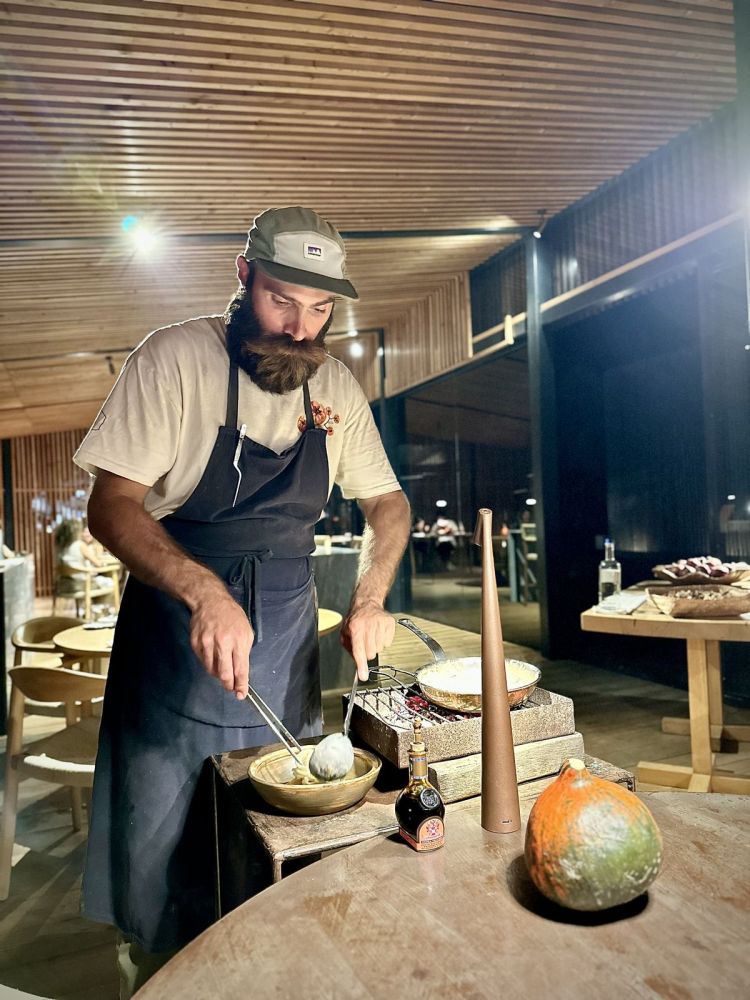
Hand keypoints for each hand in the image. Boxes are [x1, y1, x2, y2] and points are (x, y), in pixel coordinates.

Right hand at [189, 585, 253, 699]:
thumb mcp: (246, 631)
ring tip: (222, 668)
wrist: (210, 601)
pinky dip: (209, 663)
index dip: (241, 684)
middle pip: (224, 673)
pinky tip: (213, 656)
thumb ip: (244, 651)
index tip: (241, 695)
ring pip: (211, 670)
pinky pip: (203, 661)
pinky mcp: (195, 643)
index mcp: (238, 640)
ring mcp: (206, 643)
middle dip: (228, 684)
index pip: (240, 668)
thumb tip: (241, 672)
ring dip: (218, 674)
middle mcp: (222, 643)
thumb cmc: (232, 616)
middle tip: (230, 687)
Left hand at [341, 601, 394, 679]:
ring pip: (380, 649)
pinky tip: (378, 632)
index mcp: (355, 627)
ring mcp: (380, 623)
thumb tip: (357, 665)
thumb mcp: (345, 633)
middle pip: (371, 653)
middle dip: (367, 653)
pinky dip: (383, 641)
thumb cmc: (355, 620)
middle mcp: (368, 624)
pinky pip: (388, 643)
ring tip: (371, 635)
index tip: (363, 676)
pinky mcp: (390, 622)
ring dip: (375, 646)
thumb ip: (349, 649)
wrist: (367, 604)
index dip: (361, 665)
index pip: (359, 650)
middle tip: (364, 643)